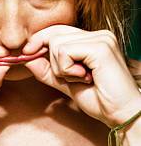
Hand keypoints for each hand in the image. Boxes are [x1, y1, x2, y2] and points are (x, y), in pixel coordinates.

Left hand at [23, 25, 140, 125]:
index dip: (38, 41)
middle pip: (53, 35)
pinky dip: (67, 69)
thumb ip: (47, 70)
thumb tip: (26, 57)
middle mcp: (98, 34)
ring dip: (61, 68)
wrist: (120, 114)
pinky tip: (85, 78)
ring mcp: (101, 38)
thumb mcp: (65, 83)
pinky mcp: (100, 47)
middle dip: (52, 61)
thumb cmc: (99, 100)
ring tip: (81, 79)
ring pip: (56, 44)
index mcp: (92, 39)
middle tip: (70, 78)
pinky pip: (64, 51)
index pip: (57, 30)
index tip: (26, 54)